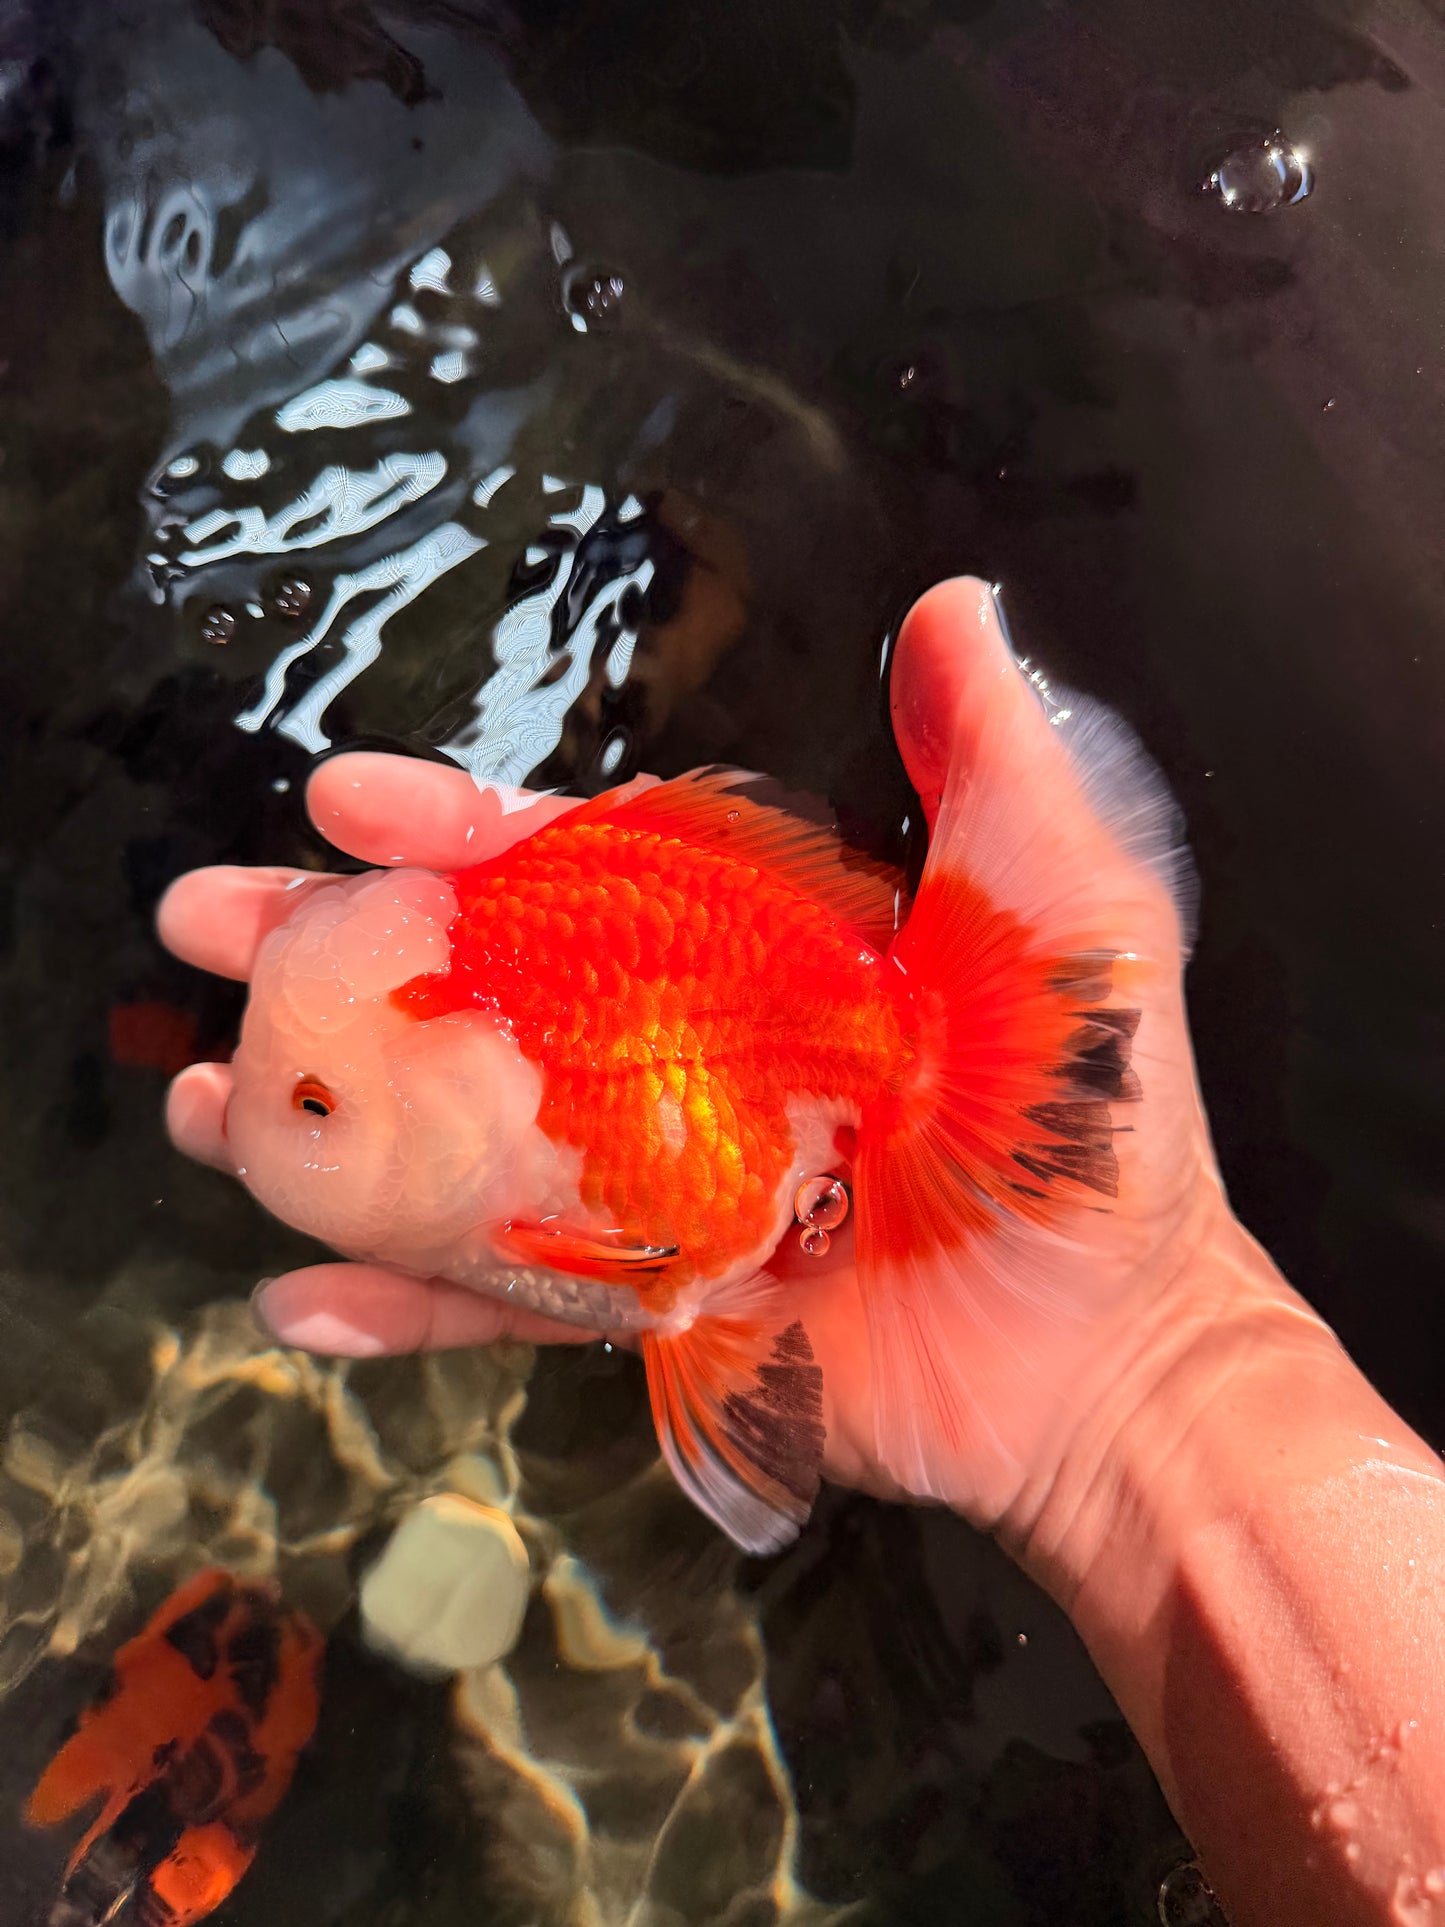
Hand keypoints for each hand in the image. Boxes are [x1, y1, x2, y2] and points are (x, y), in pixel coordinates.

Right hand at [159, 579, 1287, 1537]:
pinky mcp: (655, 1314)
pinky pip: (504, 1305)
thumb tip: (952, 605)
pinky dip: (398, 1302)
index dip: (458, 833)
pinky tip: (295, 1295)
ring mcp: (657, 1193)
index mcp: (756, 959)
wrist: (1111, 1355)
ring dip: (322, 1122)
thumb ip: (992, 765)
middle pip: (479, 994)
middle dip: (331, 953)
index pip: (577, 876)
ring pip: (458, 1142)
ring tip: (200, 1098)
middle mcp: (688, 1062)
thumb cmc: (1096, 1127)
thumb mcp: (1064, 912)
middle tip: (203, 923)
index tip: (344, 800)